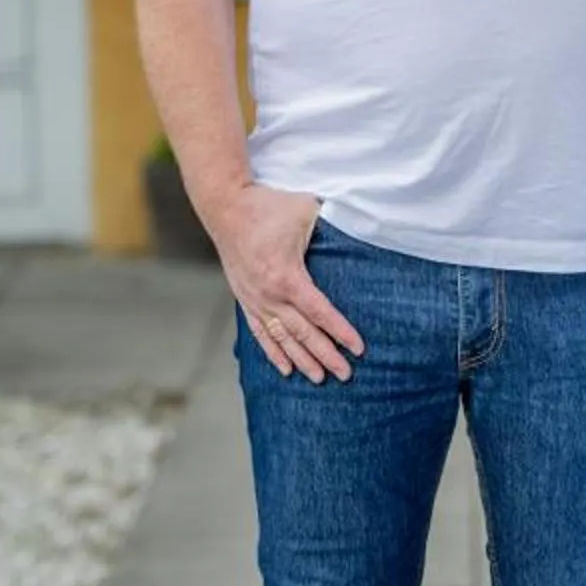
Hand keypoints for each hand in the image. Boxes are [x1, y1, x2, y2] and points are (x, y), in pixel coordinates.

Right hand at [213, 182, 363, 382]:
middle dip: (326, 355)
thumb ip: (330, 224)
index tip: (358, 348)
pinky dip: (273, 352)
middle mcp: (269, 294)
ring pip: (281, 338)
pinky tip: (285, 369)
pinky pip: (260, 332)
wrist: (225, 206)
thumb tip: (359, 224)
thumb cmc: (267, 205)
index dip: (341, 332)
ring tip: (319, 379)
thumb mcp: (305, 209)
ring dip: (301, 360)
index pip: (320, 312)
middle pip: (302, 333)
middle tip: (345, 374)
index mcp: (287, 276)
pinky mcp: (244, 298)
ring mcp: (255, 299)